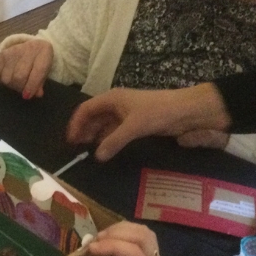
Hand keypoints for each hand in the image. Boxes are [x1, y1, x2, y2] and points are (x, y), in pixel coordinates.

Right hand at [0, 39, 52, 98]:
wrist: (33, 47)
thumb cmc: (39, 62)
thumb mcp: (45, 72)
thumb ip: (40, 83)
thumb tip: (36, 94)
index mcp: (44, 52)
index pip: (37, 71)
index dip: (32, 85)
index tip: (27, 96)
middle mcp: (28, 49)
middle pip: (19, 76)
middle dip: (20, 87)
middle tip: (22, 89)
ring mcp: (13, 50)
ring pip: (7, 78)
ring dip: (10, 85)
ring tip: (15, 83)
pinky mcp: (1, 54)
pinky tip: (6, 77)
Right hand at [66, 84, 230, 161]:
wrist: (185, 111)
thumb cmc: (157, 112)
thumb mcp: (133, 127)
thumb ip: (113, 141)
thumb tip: (96, 157)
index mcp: (112, 98)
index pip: (86, 109)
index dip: (76, 123)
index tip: (70, 140)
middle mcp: (116, 104)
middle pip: (93, 117)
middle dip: (84, 131)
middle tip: (76, 149)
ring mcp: (125, 113)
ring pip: (104, 125)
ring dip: (95, 136)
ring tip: (87, 152)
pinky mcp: (135, 123)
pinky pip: (115, 131)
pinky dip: (108, 139)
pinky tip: (105, 150)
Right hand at [85, 222, 187, 255]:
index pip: (135, 254)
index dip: (112, 246)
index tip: (91, 250)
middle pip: (142, 236)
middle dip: (115, 233)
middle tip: (93, 244)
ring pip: (145, 233)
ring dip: (121, 230)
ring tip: (101, 241)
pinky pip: (145, 239)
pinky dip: (127, 233)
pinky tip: (113, 242)